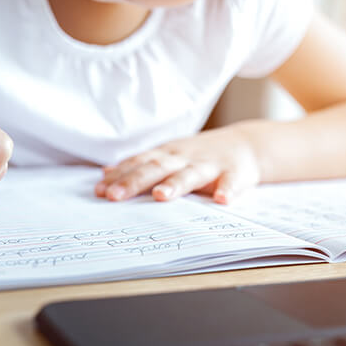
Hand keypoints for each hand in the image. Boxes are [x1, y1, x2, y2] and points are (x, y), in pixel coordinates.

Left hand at [95, 126, 260, 203]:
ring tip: (161, 196)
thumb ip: (139, 166)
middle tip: (114, 196)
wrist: (246, 144)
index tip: (99, 190)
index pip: (138, 164)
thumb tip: (105, 174)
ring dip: (175, 185)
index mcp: (166, 155)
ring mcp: (209, 165)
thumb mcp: (167, 156)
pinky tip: (222, 201)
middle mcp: (183, 158)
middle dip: (134, 182)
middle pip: (156, 169)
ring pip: (190, 175)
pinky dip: (227, 190)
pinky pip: (231, 182)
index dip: (119, 176)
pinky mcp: (234, 173)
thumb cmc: (198, 155)